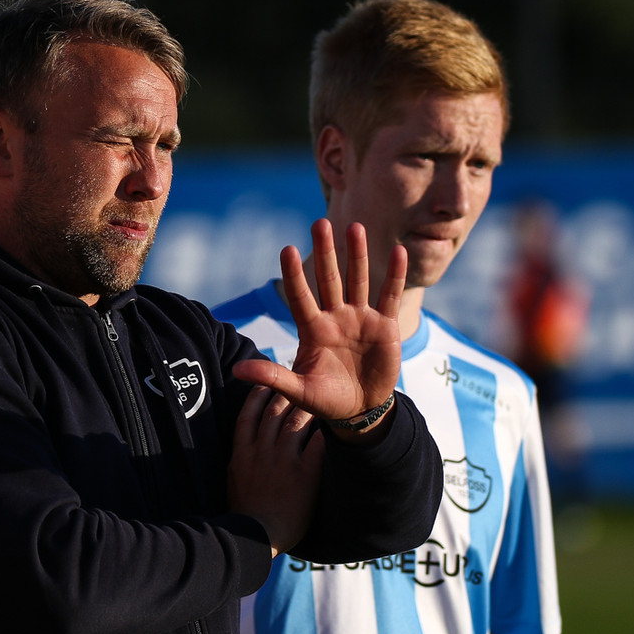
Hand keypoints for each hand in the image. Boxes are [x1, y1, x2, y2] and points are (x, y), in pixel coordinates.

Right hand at [228, 386, 324, 556]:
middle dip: (284, 393)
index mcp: (242, 453)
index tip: (264, 385)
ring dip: (305, 406)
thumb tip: (244, 448)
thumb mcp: (233, 480)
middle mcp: (261, 451)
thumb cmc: (243, 513)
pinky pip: (316, 445)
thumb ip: (240, 461)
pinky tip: (331, 423)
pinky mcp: (303, 473)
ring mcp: (282, 461)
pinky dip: (323, 432)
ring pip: (295, 422)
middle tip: (295, 382)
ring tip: (314, 398)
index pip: (248, 415)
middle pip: (273, 413)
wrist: (254, 537)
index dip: (256, 397)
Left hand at [231, 219, 405, 434]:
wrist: (360, 410)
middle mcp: (334, 318)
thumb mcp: (298, 391)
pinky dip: (394, 275)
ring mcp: (360, 319)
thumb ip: (272, 377)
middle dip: (325, 252)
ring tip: (354, 226)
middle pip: (328, 279)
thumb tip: (236, 371)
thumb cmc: (326, 400)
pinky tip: (398, 251)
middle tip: (320, 222)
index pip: (300, 296)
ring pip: (358, 280)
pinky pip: (389, 295)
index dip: (294, 274)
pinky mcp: (384, 326)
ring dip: (357, 254)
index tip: (287, 248)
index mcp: (312, 330)